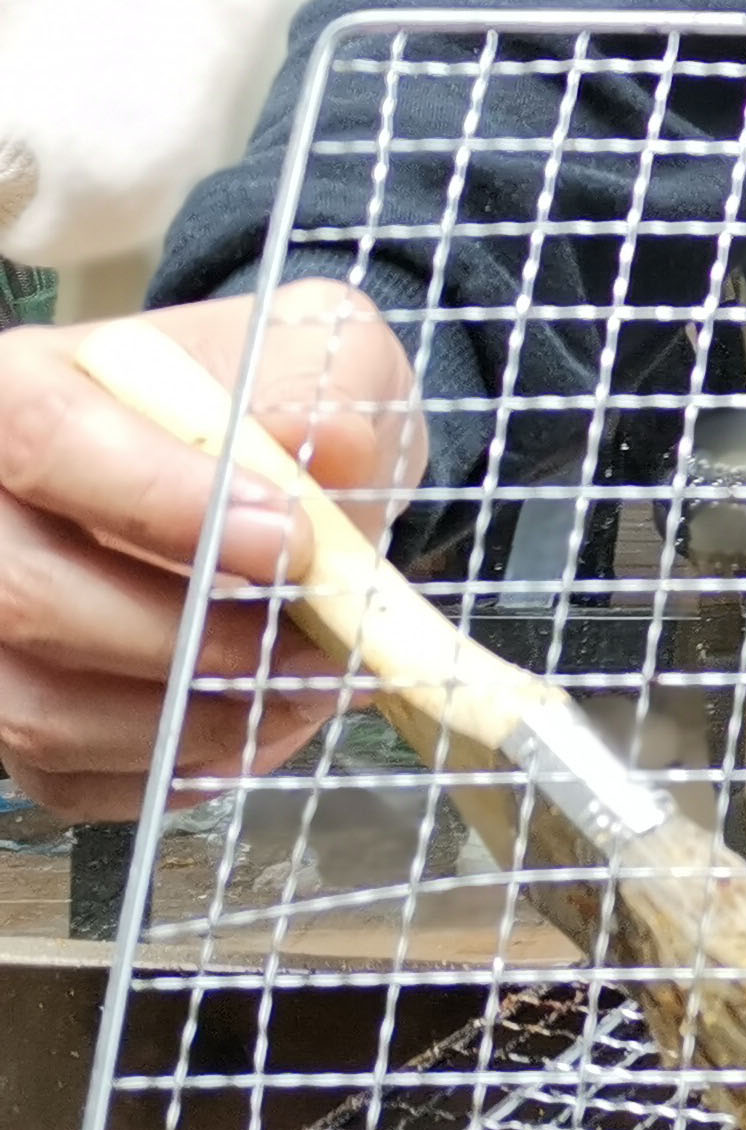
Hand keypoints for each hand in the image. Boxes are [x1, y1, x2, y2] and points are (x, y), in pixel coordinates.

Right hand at [0, 281, 422, 818]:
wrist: (266, 473)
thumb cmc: (275, 403)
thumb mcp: (320, 354)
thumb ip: (325, 390)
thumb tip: (330, 445)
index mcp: (23, 390)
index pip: (47, 442)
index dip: (159, 502)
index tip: (290, 545)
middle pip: (26, 596)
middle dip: (189, 639)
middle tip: (313, 642)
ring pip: (39, 707)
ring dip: (191, 721)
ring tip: (308, 693)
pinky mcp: (9, 708)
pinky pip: (62, 775)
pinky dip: (171, 770)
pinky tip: (256, 735)